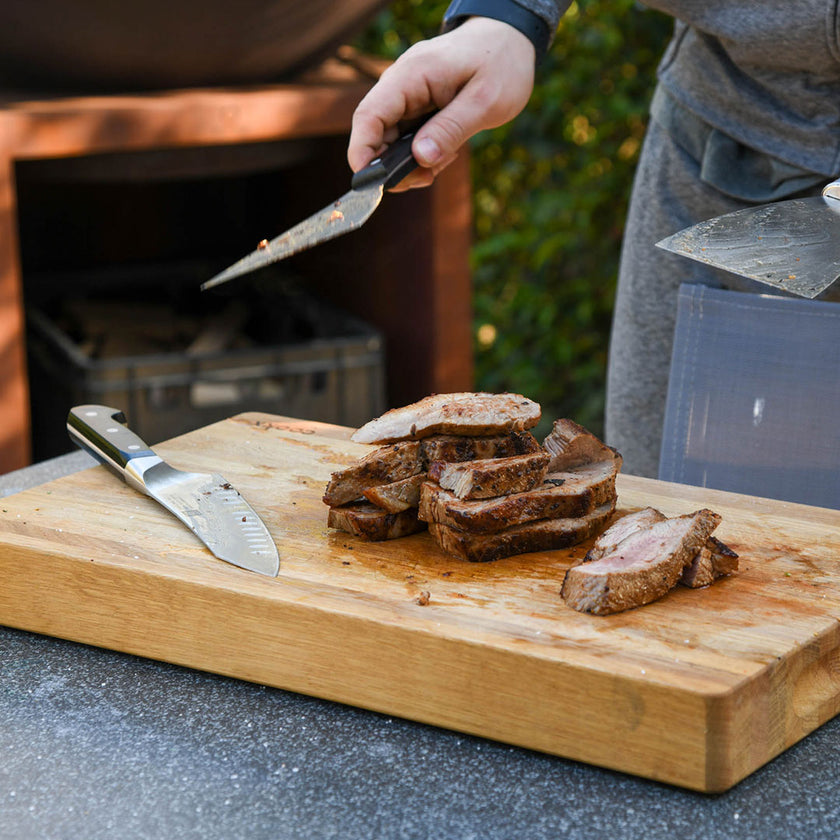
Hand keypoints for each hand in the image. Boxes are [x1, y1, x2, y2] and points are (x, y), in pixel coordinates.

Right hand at [348, 17, 536, 190]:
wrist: (510, 41)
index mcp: (412, 75)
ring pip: (390, 142)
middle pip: (375, 135)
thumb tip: (420, 157)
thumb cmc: (501, 64)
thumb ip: (451, 129)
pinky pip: (407, 139)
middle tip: (425, 179)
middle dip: (393, 166)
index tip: (369, 183)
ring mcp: (407, 97)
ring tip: (445, 160)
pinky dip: (422, 155)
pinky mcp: (416, 108)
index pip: (369, 115)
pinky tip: (446, 152)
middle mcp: (401, 85)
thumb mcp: (485, 101)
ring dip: (411, 164)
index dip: (361, 151)